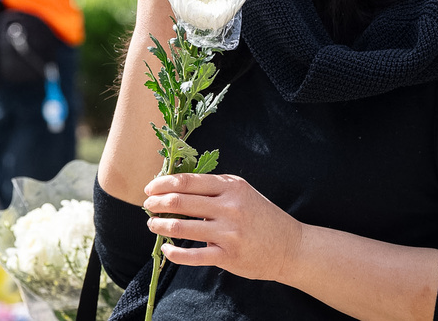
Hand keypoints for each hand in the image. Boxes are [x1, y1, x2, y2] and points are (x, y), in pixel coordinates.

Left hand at [143, 173, 302, 281]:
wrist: (290, 246)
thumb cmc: (261, 216)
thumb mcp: (242, 193)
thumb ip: (214, 188)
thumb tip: (176, 185)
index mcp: (231, 187)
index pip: (188, 181)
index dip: (163, 184)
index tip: (150, 188)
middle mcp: (229, 207)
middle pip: (181, 201)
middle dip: (157, 203)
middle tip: (147, 205)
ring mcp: (229, 233)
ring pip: (181, 227)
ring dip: (159, 226)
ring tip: (151, 225)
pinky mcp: (228, 256)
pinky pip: (192, 255)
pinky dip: (174, 253)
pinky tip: (166, 250)